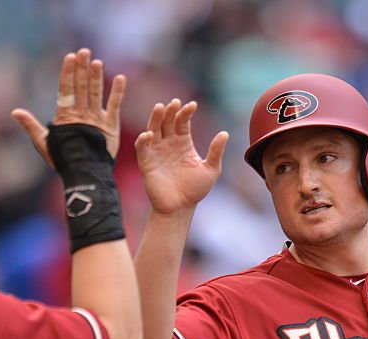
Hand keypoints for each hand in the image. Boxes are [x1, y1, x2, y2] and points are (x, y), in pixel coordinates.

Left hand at [11, 48, 125, 166]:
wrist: (84, 173)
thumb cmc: (63, 159)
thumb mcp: (44, 142)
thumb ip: (32, 125)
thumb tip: (15, 111)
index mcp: (65, 115)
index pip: (66, 89)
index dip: (67, 73)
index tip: (69, 57)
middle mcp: (81, 113)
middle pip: (81, 86)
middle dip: (82, 69)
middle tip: (84, 52)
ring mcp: (96, 118)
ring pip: (96, 92)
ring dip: (96, 77)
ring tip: (96, 62)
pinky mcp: (110, 125)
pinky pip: (114, 105)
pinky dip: (117, 92)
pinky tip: (119, 78)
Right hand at [134, 99, 228, 214]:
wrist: (181, 208)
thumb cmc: (195, 189)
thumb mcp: (211, 169)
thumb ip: (216, 152)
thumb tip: (225, 133)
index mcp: (183, 143)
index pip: (182, 122)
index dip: (186, 113)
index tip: (192, 105)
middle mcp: (168, 144)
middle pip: (167, 122)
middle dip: (170, 111)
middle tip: (175, 102)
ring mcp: (156, 152)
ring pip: (153, 129)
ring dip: (156, 118)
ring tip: (160, 107)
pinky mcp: (146, 163)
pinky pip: (142, 148)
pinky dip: (143, 140)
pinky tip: (149, 134)